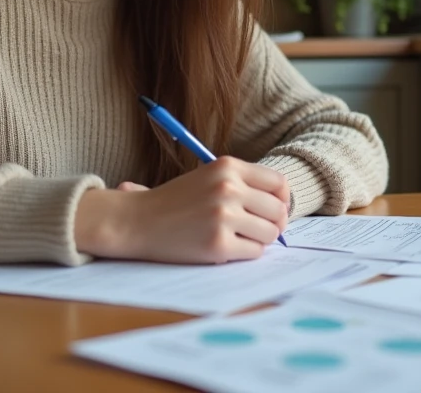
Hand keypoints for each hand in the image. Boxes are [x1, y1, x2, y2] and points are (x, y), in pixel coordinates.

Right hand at [75, 157, 289, 263]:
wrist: (137, 220)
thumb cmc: (175, 201)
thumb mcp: (209, 177)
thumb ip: (243, 184)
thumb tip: (283, 206)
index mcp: (228, 166)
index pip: (278, 183)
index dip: (283, 199)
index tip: (274, 210)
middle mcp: (228, 188)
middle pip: (278, 210)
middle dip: (274, 224)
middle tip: (258, 230)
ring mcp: (223, 216)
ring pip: (269, 233)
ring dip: (259, 240)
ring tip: (239, 238)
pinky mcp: (217, 244)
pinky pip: (254, 252)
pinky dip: (246, 253)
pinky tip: (227, 248)